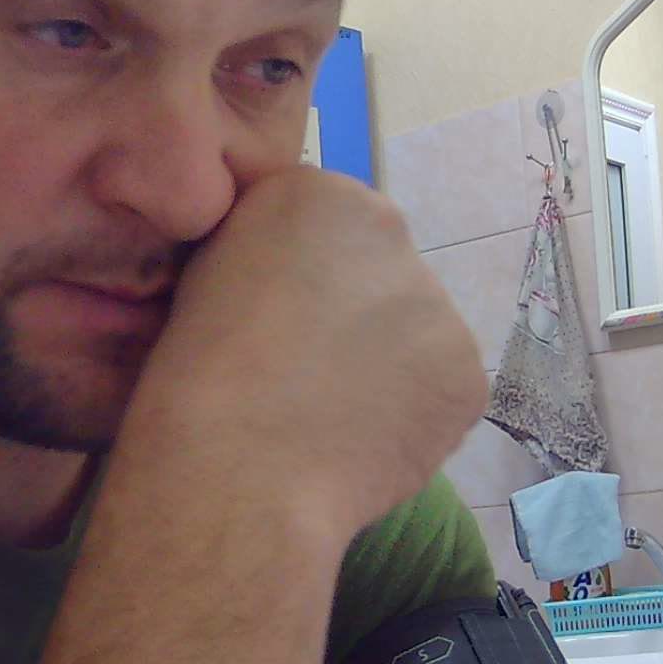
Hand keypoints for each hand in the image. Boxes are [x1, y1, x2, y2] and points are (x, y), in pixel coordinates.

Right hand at [120, 168, 484, 539]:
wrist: (234, 470)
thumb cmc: (194, 375)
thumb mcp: (204, 274)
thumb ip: (264, 255)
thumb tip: (291, 284)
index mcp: (317, 193)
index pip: (323, 226)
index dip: (296, 280)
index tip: (269, 322)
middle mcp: (392, 231)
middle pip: (377, 273)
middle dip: (351, 316)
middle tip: (304, 374)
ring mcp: (439, 305)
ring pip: (413, 333)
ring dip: (384, 369)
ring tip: (330, 418)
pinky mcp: (467, 374)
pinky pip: (439, 391)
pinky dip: (410, 418)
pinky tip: (363, 443)